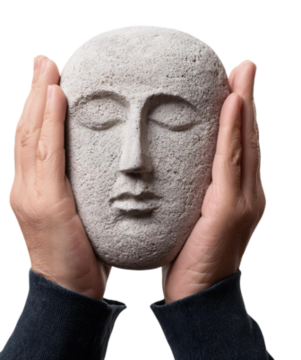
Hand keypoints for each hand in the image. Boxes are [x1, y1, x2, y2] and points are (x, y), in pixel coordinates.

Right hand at [9, 54, 111, 299]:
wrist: (69, 296)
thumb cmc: (78, 260)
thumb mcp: (75, 216)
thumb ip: (75, 190)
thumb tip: (97, 165)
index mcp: (30, 190)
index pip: (29, 139)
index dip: (35, 106)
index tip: (46, 77)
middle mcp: (22, 188)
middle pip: (24, 130)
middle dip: (33, 92)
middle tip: (43, 60)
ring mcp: (28, 194)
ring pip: (30, 135)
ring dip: (39, 97)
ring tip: (48, 68)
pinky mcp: (42, 202)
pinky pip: (44, 153)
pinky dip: (47, 121)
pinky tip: (54, 96)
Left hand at [161, 59, 264, 302]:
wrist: (195, 297)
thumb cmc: (183, 258)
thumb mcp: (183, 216)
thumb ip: (183, 193)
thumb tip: (160, 169)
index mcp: (231, 193)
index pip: (234, 145)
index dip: (235, 112)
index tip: (230, 80)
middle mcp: (245, 192)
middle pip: (246, 137)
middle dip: (245, 99)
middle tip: (243, 64)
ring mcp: (243, 199)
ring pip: (245, 143)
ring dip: (244, 105)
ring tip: (241, 72)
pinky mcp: (232, 207)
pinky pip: (233, 162)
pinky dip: (235, 131)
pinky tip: (232, 104)